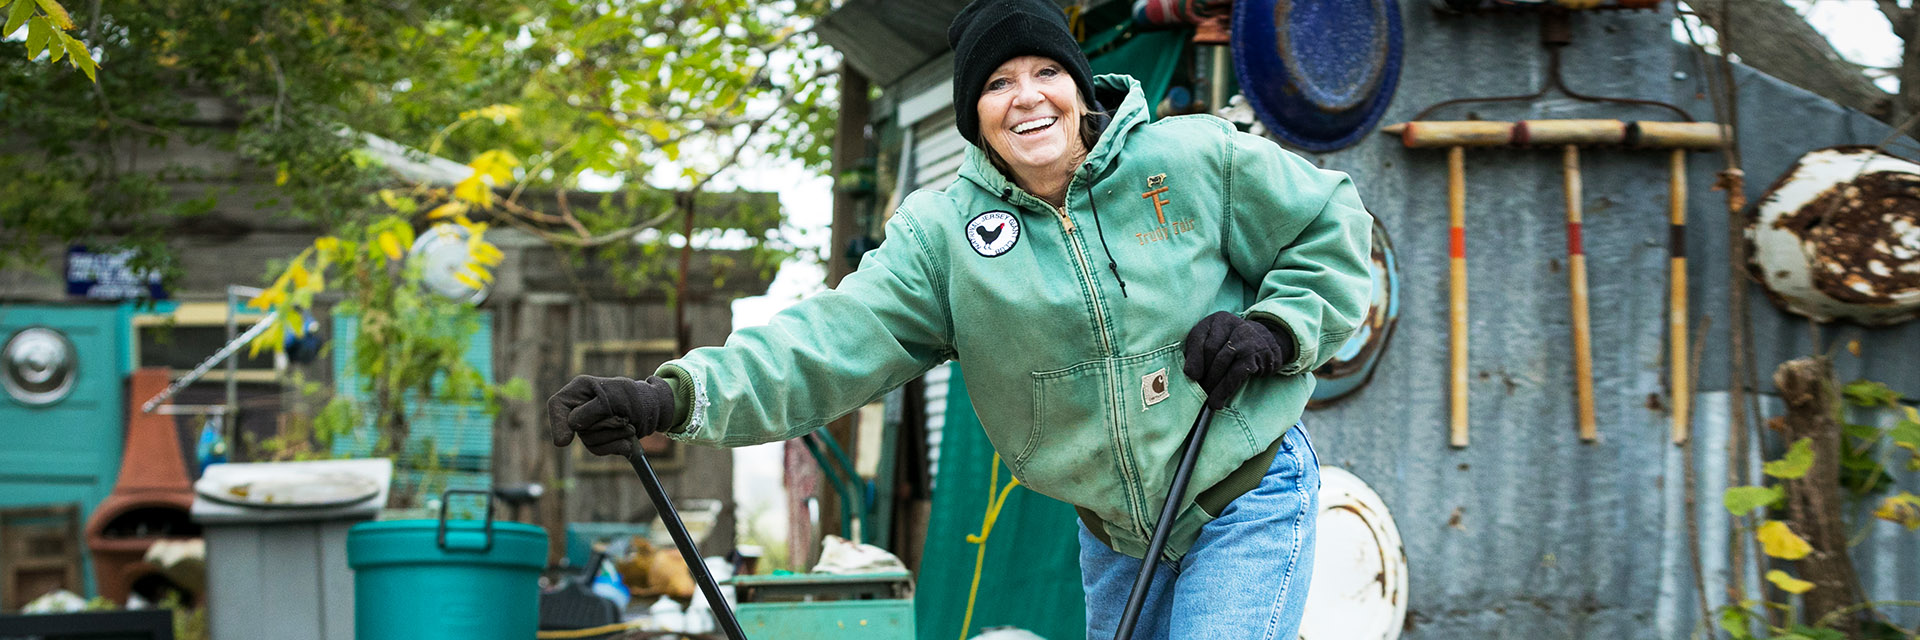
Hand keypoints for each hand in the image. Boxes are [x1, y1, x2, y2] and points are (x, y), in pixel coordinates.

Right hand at [546, 375, 675, 456]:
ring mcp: (586, 425)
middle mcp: (578, 408)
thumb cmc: (634, 397)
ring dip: (615, 435)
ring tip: (629, 425)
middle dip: (605, 426)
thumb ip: (594, 408)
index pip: (557, 405)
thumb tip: (572, 425)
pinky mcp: (596, 439)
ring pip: (589, 441)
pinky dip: (617, 446)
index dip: (557, 424)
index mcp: (579, 390)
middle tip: (624, 417)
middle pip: (577, 428)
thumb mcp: (616, 396)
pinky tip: (628, 439)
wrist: (651, 410)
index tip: (564, 442)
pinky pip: (599, 450)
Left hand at [1182, 312, 1293, 409]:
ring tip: (1207, 400)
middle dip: (1202, 373)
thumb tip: (1191, 374)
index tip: (1190, 375)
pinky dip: (1226, 389)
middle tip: (1198, 391)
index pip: (1200, 337)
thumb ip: (1195, 353)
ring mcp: (1248, 338)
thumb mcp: (1209, 340)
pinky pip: (1237, 373)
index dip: (1193, 358)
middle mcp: (1235, 325)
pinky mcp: (1257, 355)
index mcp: (1219, 319)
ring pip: (1223, 363)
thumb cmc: (1228, 343)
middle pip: (1211, 350)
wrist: (1263, 343)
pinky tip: (1219, 400)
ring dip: (1213, 385)